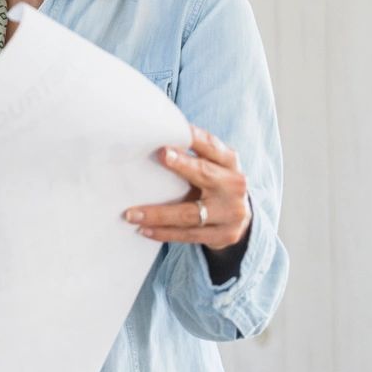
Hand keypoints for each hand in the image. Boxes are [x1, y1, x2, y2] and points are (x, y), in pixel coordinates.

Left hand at [122, 125, 251, 248]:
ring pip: (189, 214)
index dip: (194, 139)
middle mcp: (234, 185)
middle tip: (160, 156)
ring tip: (131, 214)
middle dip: (183, 165)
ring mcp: (231, 212)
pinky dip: (164, 233)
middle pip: (205, 174)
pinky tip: (144, 230)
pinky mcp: (224, 235)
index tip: (171, 137)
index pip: (211, 146)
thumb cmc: (214, 183)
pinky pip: (189, 235)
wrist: (240, 218)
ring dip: (158, 214)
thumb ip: (192, 155)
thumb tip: (152, 142)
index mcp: (229, 162)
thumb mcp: (212, 165)